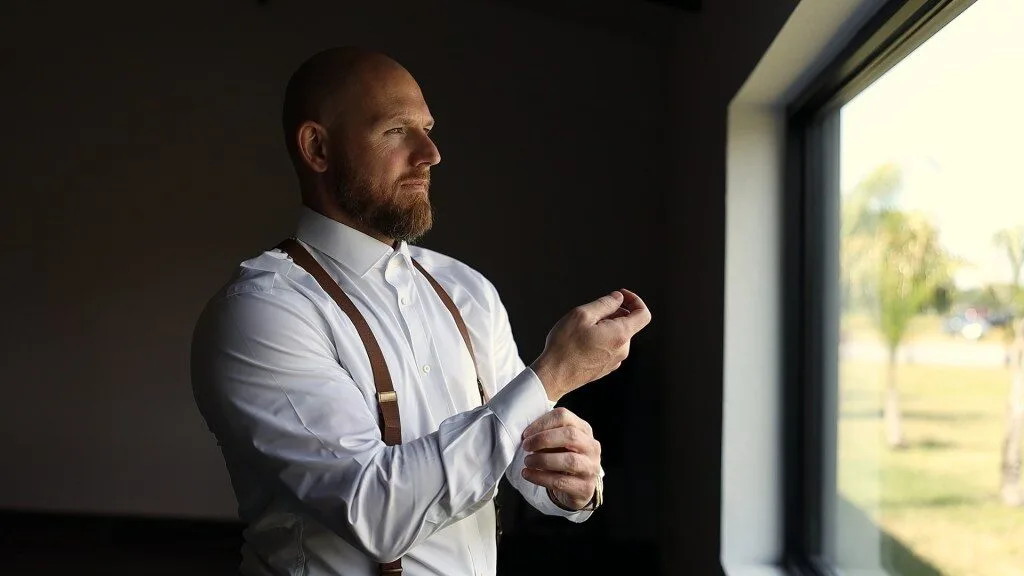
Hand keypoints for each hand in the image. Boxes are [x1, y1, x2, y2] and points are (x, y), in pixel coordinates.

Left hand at [520, 407, 600, 510]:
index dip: (542, 423)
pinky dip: (540, 477)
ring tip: (527, 461)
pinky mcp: (585, 488)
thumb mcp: (558, 442)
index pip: (564, 416)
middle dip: (543, 439)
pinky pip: (561, 482)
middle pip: (570, 435)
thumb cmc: (563, 458)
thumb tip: (526, 435)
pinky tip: (528, 474)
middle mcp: (591, 447)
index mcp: (583, 429)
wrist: (577, 488)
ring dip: (543, 460)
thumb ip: (546, 434)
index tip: (526, 433)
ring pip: (569, 460)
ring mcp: (591, 468)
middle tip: (526, 446)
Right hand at [531, 289, 650, 401]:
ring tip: (582, 329)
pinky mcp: (606, 367)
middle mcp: (622, 349)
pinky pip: (609, 347)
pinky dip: (601, 339)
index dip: (634, 300)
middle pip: (628, 323)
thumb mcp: (582, 315)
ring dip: (605, 326)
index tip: (621, 296)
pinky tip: (582, 341)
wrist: (554, 376)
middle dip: (614, 313)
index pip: (643, 314)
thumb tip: (618, 298)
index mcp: (620, 334)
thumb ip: (605, 303)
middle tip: (590, 313)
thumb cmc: (565, 346)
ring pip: (617, 335)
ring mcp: (615, 360)